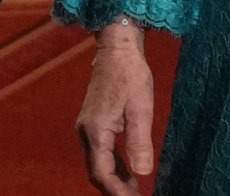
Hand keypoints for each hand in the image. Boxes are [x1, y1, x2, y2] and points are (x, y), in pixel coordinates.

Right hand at [76, 21, 154, 195]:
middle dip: (115, 190)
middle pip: (96, 172)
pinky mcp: (94, 122)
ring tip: (136, 192)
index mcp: (96, 130)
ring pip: (97, 164)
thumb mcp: (140, 108)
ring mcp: (88, 127)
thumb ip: (139, 142)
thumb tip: (143, 173)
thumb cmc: (130, 75)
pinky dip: (114, 167)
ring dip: (115, 180)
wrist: (117, 49)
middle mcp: (86, 131)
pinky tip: (129, 172)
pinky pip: (100, 152)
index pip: (102, 173)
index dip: (117, 192)